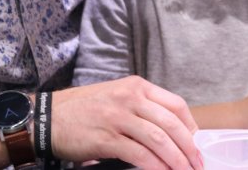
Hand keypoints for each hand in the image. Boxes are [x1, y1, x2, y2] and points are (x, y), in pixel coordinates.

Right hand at [51, 76, 203, 168]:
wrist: (49, 116)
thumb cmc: (83, 109)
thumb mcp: (116, 96)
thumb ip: (141, 107)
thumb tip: (170, 131)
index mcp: (136, 86)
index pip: (175, 104)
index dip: (191, 126)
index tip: (196, 143)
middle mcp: (130, 98)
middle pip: (172, 124)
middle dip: (190, 148)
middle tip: (198, 164)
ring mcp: (118, 117)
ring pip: (159, 140)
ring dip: (177, 160)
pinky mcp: (107, 138)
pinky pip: (140, 154)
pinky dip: (156, 166)